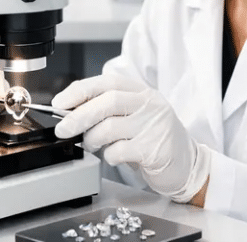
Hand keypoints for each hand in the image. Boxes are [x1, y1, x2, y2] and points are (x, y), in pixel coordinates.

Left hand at [52, 74, 210, 202]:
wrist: (186, 164)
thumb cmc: (152, 138)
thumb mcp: (132, 117)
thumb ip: (106, 111)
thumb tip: (69, 111)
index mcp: (141, 91)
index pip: (107, 82)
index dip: (80, 91)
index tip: (60, 103)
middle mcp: (150, 104)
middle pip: (108, 102)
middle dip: (78, 115)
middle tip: (62, 129)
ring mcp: (154, 125)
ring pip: (110, 127)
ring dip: (91, 139)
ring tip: (90, 145)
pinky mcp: (155, 149)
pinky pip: (120, 150)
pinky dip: (109, 155)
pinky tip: (113, 157)